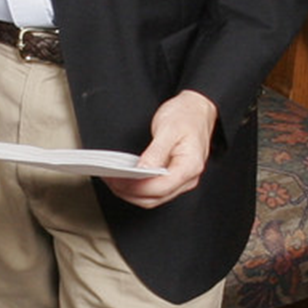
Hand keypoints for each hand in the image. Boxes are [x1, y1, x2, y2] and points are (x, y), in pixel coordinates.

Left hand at [106, 90, 219, 207]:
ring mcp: (181, 181)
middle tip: (110, 180)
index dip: (137, 187)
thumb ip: (156, 152)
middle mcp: (188, 178)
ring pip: (152, 198)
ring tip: (113, 179)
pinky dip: (137, 188)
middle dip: (129, 192)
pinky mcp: (173, 178)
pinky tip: (124, 178)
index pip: (160, 187)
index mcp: (190, 166)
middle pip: (154, 198)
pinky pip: (153, 190)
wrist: (197, 109)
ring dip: (131, 192)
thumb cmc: (186, 116)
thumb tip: (142, 170)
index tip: (118, 180)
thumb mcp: (168, 128)